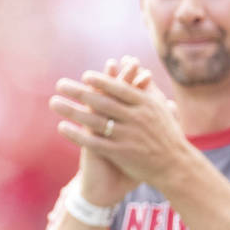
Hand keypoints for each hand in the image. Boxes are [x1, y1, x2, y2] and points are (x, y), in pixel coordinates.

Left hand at [51, 58, 187, 192]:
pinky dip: (77, 134)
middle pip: (102, 102)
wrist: (176, 166)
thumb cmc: (167, 133)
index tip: (85, 76)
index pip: (120, 89)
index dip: (102, 81)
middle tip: (60, 84)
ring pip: (95, 121)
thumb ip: (145, 85)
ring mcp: (128, 136)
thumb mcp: (160, 107)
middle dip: (79, 92)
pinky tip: (61, 127)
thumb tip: (133, 63)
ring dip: (72, 111)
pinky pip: (94, 142)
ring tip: (54, 103)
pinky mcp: (121, 153)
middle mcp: (136, 118)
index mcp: (145, 105)